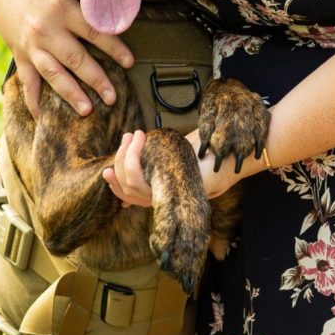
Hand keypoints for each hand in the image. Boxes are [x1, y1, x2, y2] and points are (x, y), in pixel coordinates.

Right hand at [0, 0, 133, 117]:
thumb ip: (84, 6)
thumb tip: (114, 19)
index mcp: (63, 9)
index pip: (94, 32)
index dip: (114, 48)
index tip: (129, 62)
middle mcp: (47, 30)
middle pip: (76, 59)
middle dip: (96, 80)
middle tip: (112, 98)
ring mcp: (31, 44)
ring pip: (54, 74)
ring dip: (70, 94)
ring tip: (86, 111)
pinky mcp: (19, 53)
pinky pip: (27, 81)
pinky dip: (33, 100)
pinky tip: (42, 117)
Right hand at [101, 128, 251, 203]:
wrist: (228, 157)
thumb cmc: (205, 155)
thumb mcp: (175, 155)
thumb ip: (156, 158)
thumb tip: (138, 153)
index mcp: (160, 194)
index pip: (129, 196)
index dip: (115, 185)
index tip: (106, 170)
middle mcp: (161, 199)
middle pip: (126, 188)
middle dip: (119, 161)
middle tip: (127, 137)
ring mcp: (166, 196)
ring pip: (131, 183)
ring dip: (126, 155)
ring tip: (134, 135)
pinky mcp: (171, 190)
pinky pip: (142, 181)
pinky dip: (135, 158)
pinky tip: (141, 140)